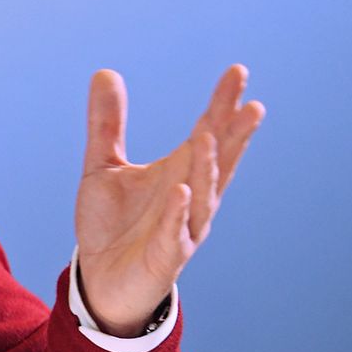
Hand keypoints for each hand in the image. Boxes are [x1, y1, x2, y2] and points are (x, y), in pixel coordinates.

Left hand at [75, 65, 264, 336]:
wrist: (100, 279)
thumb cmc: (112, 224)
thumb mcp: (102, 166)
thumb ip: (106, 123)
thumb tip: (105, 72)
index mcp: (180, 172)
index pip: (209, 132)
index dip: (222, 103)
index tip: (238, 72)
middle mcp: (190, 197)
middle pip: (219, 161)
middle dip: (234, 134)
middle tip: (252, 104)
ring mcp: (183, 228)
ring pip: (203, 195)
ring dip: (207, 167)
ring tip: (209, 135)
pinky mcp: (166, 257)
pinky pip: (175, 232)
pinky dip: (178, 212)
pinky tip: (180, 189)